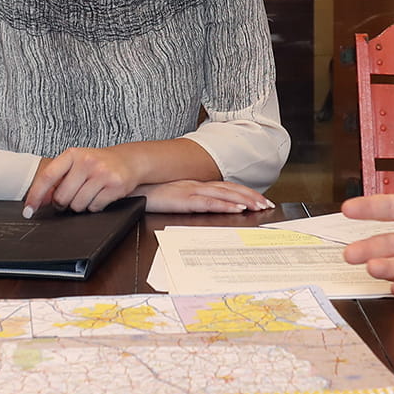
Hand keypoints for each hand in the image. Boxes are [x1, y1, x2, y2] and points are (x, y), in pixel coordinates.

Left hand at [25, 147, 144, 215]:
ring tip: (88, 194)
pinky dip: (94, 206)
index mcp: (72, 154)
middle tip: (70, 198)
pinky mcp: (115, 185)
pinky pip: (94, 207)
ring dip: (80, 206)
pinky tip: (100, 196)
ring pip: (78, 205)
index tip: (28, 211)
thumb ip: (56, 180)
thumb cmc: (97, 164)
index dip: (35, 195)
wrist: (129, 160)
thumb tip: (36, 201)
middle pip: (62, 197)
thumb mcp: (75, 165)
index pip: (48, 176)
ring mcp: (102, 173)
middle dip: (63, 204)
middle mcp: (86, 161)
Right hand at [138, 179, 275, 214]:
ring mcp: (189, 191)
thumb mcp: (168, 195)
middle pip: (229, 189)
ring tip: (259, 207)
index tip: (258, 199)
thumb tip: (197, 207)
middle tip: (267, 205)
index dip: (242, 192)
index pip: (223, 187)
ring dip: (243, 200)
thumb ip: (183, 199)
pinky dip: (224, 205)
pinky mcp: (182, 199)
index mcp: (193, 184)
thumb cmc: (144, 192)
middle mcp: (195, 185)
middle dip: (250, 196)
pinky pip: (208, 203)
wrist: (127, 185)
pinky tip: (236, 208)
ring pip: (224, 195)